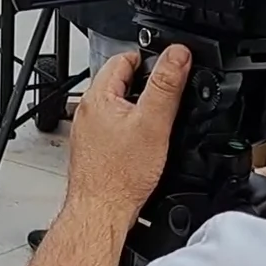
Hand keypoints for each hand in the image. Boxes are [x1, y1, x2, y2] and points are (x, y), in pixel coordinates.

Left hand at [66, 43, 191, 221]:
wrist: (102, 211)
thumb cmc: (120, 175)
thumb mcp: (153, 123)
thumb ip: (166, 86)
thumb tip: (177, 55)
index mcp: (97, 97)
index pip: (123, 59)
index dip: (150, 60)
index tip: (170, 68)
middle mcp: (87, 110)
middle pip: (121, 81)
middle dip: (146, 85)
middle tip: (168, 97)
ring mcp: (89, 130)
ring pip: (118, 105)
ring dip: (138, 108)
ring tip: (158, 121)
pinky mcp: (94, 147)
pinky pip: (115, 126)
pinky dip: (131, 128)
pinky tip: (144, 143)